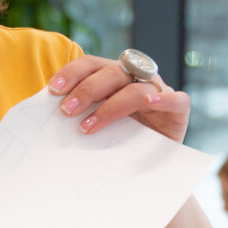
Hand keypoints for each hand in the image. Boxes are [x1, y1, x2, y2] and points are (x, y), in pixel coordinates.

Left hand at [48, 54, 190, 142]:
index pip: (91, 64)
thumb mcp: (98, 123)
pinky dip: (163, 99)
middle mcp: (136, 78)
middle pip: (110, 73)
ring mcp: (158, 91)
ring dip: (110, 106)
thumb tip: (48, 119)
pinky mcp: (178, 109)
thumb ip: (81, 114)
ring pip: (135, 89)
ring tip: (88, 127)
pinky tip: (149, 103)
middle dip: (86, 91)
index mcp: (114, 75)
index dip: (72, 73)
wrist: (154, 164)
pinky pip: (176, 99)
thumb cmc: (120, 138)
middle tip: (66, 111)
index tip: (53, 90)